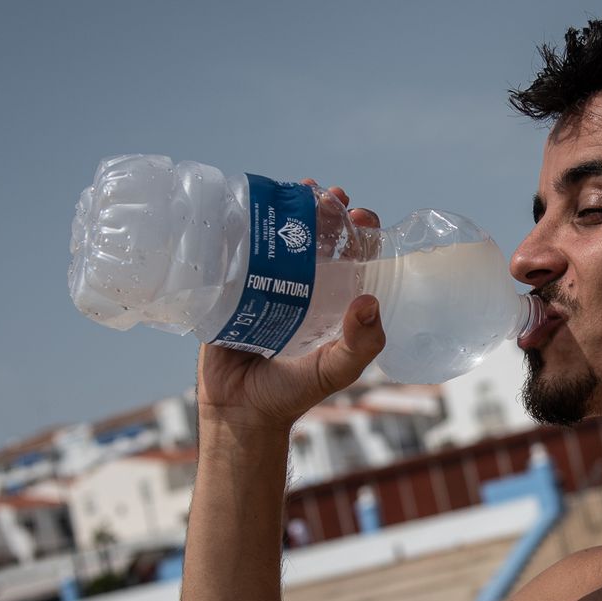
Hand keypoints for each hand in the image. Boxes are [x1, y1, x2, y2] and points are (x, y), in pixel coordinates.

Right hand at [196, 182, 385, 433]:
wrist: (238, 411)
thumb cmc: (291, 394)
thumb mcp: (335, 370)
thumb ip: (361, 345)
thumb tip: (370, 300)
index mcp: (333, 303)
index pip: (353, 258)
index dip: (360, 233)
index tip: (362, 215)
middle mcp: (302, 289)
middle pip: (317, 239)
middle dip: (325, 211)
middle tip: (329, 196)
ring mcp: (265, 285)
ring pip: (279, 238)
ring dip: (288, 210)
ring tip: (298, 189)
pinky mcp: (230, 287)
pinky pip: (237, 250)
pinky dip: (244, 226)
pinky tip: (248, 207)